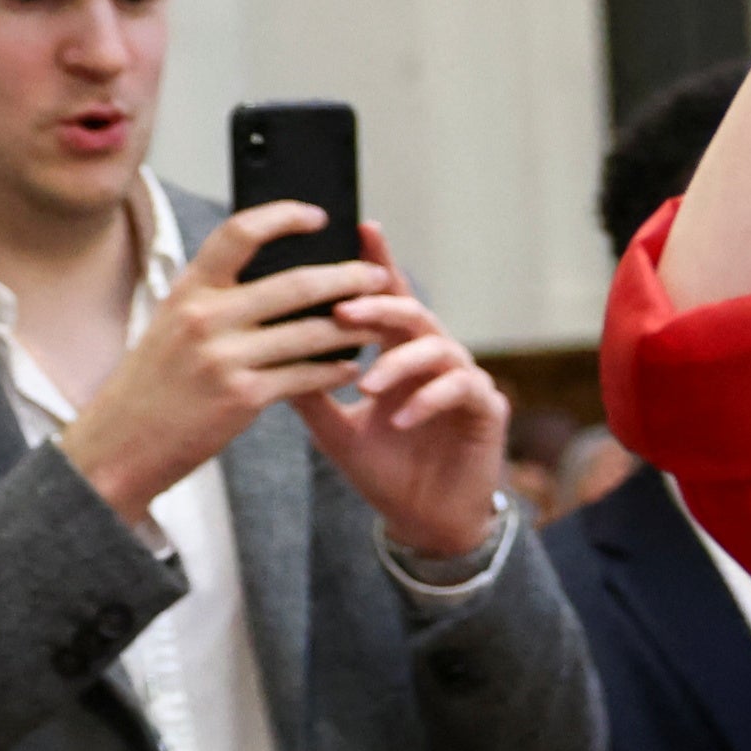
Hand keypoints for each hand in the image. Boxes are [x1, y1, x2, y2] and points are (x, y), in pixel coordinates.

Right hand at [54, 200, 379, 534]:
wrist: (120, 443)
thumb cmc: (153, 384)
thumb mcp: (171, 326)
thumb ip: (215, 299)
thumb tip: (276, 274)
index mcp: (188, 291)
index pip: (239, 233)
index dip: (284, 217)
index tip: (319, 216)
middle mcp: (205, 317)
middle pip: (295, 283)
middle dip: (347, 278)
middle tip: (377, 276)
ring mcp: (225, 357)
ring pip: (312, 332)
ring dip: (354, 328)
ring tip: (379, 324)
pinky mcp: (243, 396)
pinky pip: (308, 376)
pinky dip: (336, 370)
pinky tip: (351, 367)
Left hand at [295, 219, 512, 566]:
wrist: (423, 521)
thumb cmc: (384, 470)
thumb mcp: (332, 428)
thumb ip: (308, 388)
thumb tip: (263, 349)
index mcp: (401, 354)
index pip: (389, 300)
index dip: (379, 264)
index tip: (361, 229)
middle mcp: (436, 359)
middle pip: (415, 313)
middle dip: (380, 306)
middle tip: (344, 309)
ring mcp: (465, 382)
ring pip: (440, 347)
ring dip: (400, 362)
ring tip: (368, 384)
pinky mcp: (486, 409)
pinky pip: (461, 389)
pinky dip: (428, 399)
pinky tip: (399, 416)